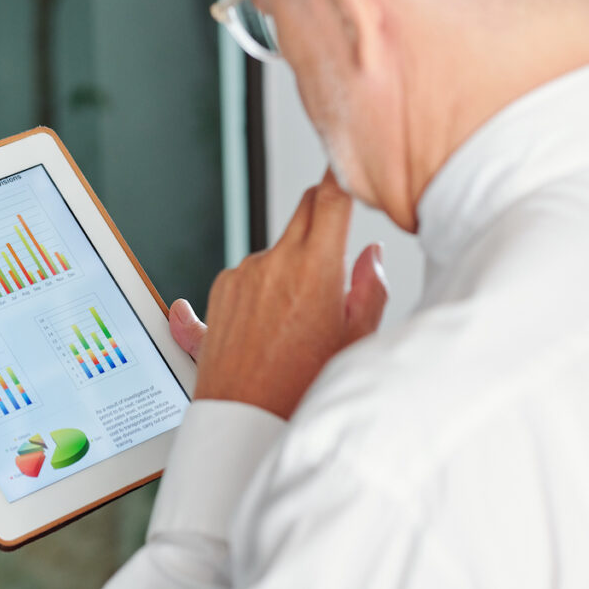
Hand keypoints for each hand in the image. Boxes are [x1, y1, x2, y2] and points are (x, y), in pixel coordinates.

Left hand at [169, 171, 387, 418]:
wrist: (243, 420)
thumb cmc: (302, 388)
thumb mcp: (355, 341)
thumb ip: (369, 288)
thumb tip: (372, 255)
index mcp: (313, 267)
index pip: (331, 197)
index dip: (343, 178)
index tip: (350, 167)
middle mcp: (272, 262)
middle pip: (303, 210)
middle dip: (323, 213)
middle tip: (338, 237)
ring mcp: (240, 274)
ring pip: (276, 250)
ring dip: (291, 264)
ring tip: (298, 318)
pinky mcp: (217, 291)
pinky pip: (248, 274)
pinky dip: (262, 287)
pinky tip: (269, 326)